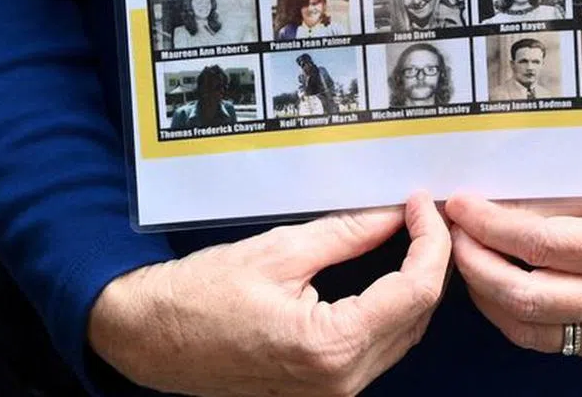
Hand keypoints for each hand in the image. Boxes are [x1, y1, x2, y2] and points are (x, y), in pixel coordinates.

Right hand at [89, 192, 450, 396]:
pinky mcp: (325, 389)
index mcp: (331, 347)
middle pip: (417, 314)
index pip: (415, 290)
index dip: (430, 241)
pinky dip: (392, 307)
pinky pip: (379, 346)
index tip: (419, 204)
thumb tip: (392, 215)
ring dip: (415, 284)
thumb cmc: (200, 296)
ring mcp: (334, 392)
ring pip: (404, 332)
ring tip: (411, 235)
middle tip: (419, 212)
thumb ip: (347, 234)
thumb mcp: (280, 250)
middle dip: (428, 259)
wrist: (151, 338)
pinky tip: (390, 273)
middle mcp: (341, 381)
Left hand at [446, 194, 581, 363]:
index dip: (491, 225)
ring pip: (528, 328)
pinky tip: (498, 283)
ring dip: (485, 292)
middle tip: (454, 233)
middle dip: (476, 263)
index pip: (542, 245)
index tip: (460, 205)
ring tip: (468, 256)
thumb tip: (490, 203)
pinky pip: (547, 340)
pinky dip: (512, 313)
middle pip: (528, 296)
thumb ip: (555, 201)